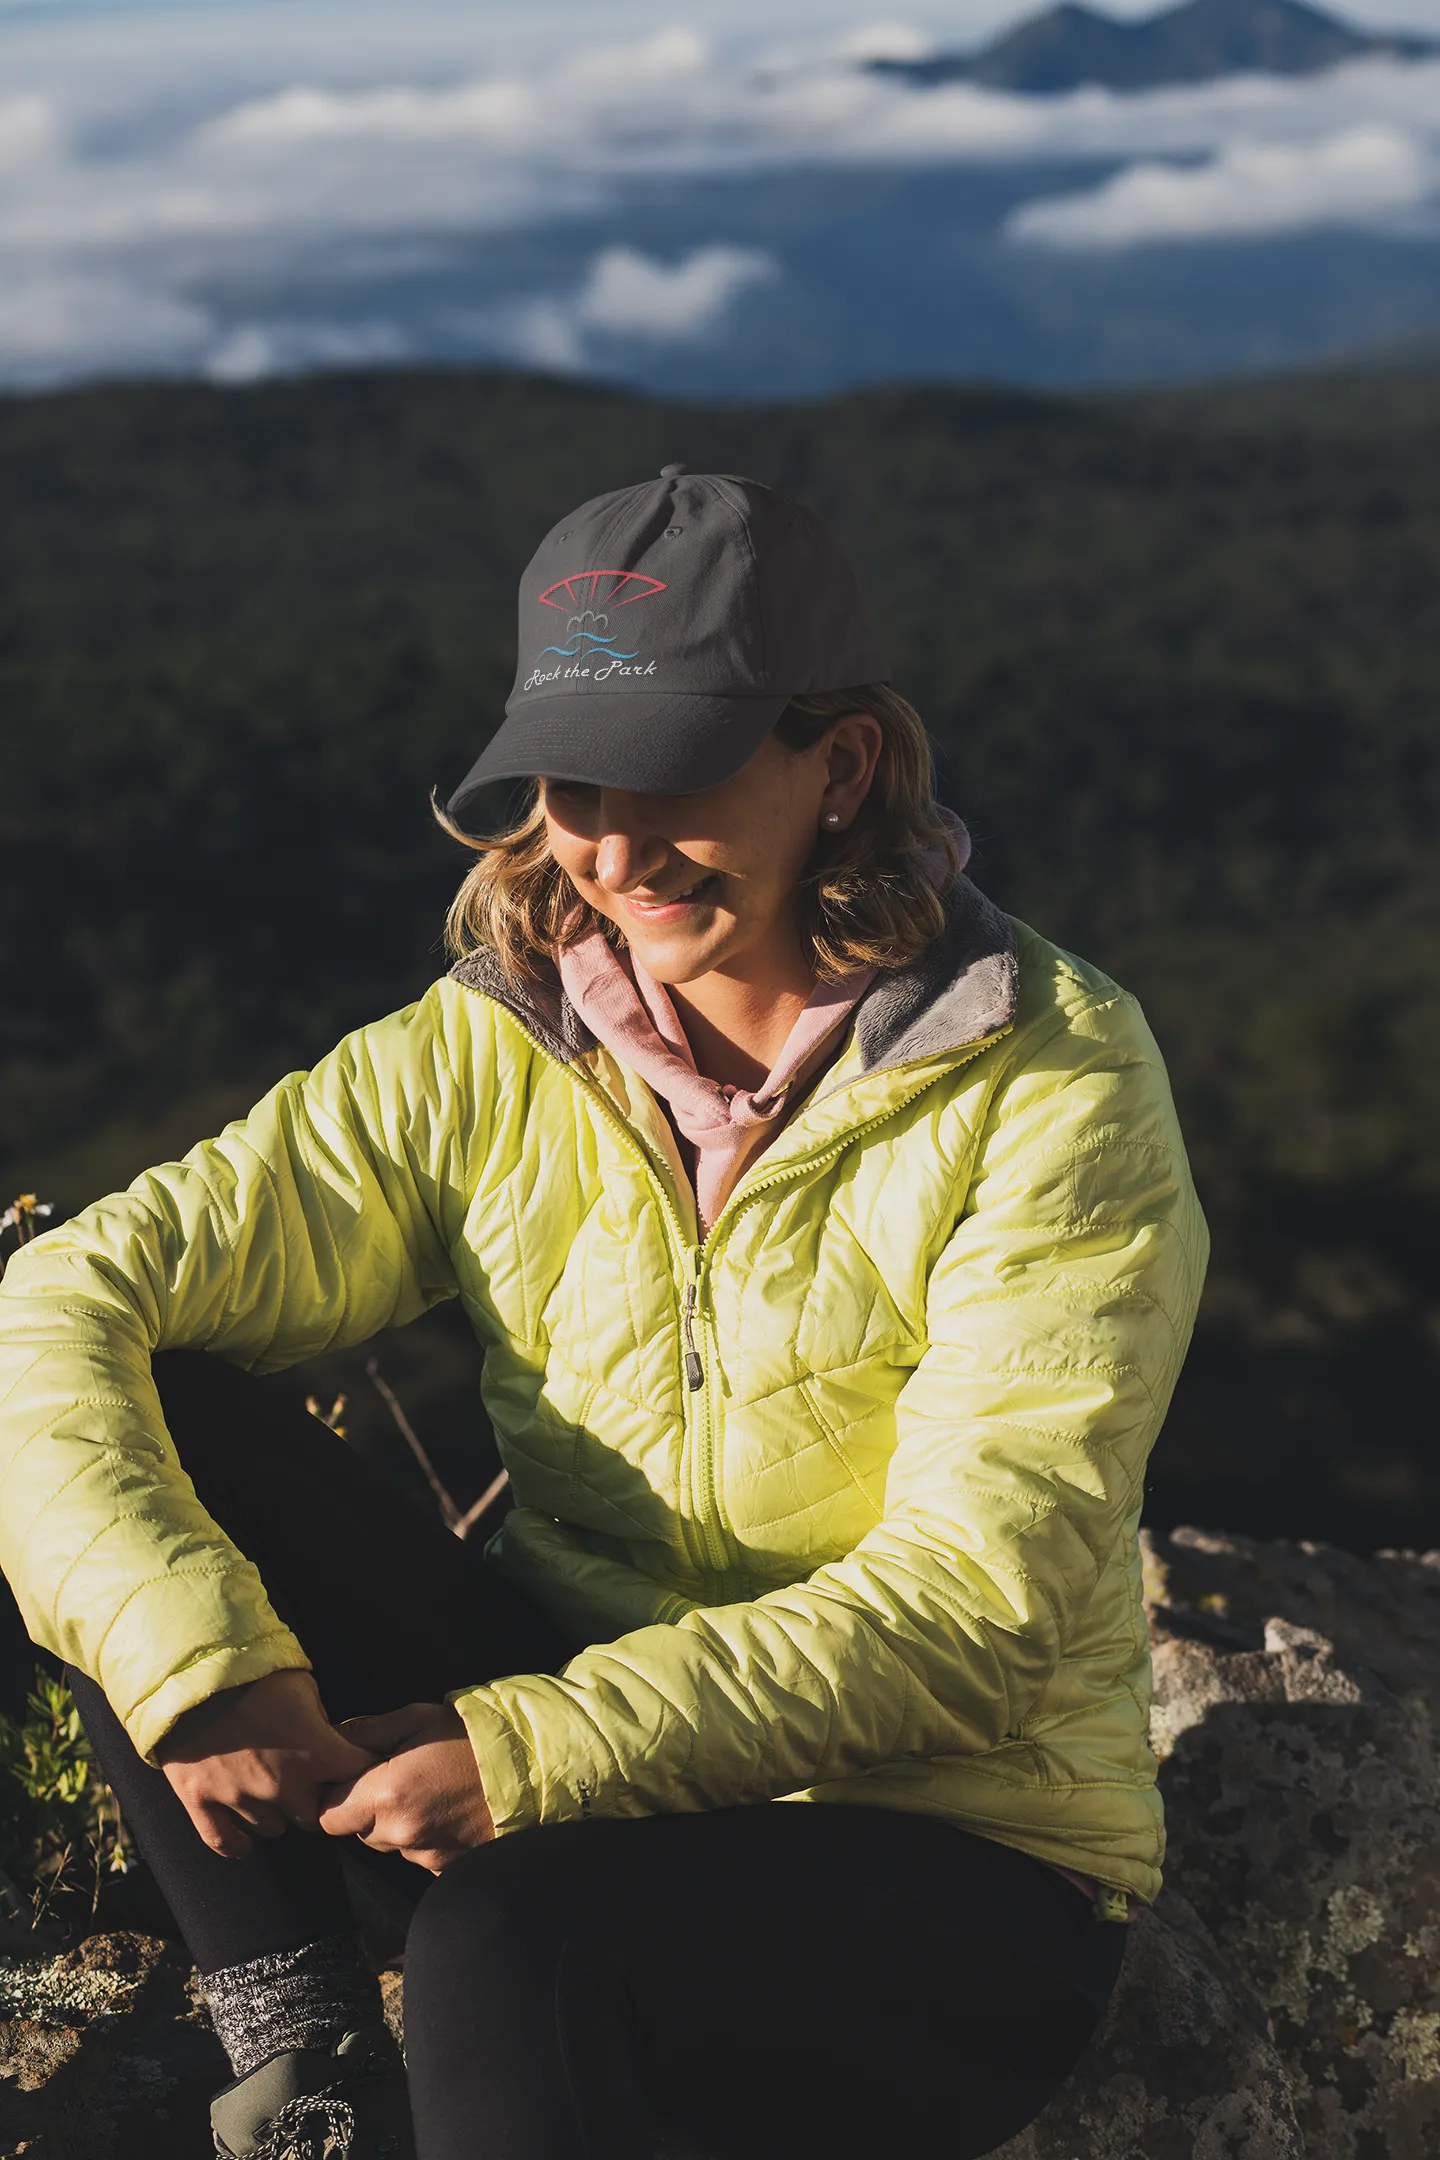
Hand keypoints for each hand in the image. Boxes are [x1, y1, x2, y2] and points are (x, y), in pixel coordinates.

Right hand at [155, 1669, 377, 1858]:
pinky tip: (246, 1842)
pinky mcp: (201, 1800)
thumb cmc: (254, 1671)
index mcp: (315, 1753)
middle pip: (313, 1816)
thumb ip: (319, 1720)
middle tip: (310, 1782)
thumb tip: (325, 1739)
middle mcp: (281, 1785)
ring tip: (273, 1795)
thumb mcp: (303, 1684)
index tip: (357, 1762)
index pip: (356, 1773)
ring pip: (272, 1829)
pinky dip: (237, 1844)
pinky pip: (222, 1841)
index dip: (361, 1766)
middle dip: (316, 1798)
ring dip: (277, 1813)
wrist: (191, 1670)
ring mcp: (239, 1797)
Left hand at [317, 1702, 493, 1872]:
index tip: (353, 1780)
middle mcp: (401, 1834)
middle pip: (360, 1832)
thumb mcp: (417, 1717)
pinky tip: (448, 1814)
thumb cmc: (471, 1736)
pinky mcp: (448, 1869)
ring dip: (400, 1825)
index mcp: (385, 1794)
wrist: (531, 1766)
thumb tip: (335, 1740)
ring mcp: (427, 1857)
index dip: (336, 1797)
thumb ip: (368, 1731)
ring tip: (432, 1793)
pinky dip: (428, 1840)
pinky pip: (421, 1857)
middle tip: (400, 1779)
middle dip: (369, 1809)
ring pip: (392, 1845)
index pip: (329, 1816)